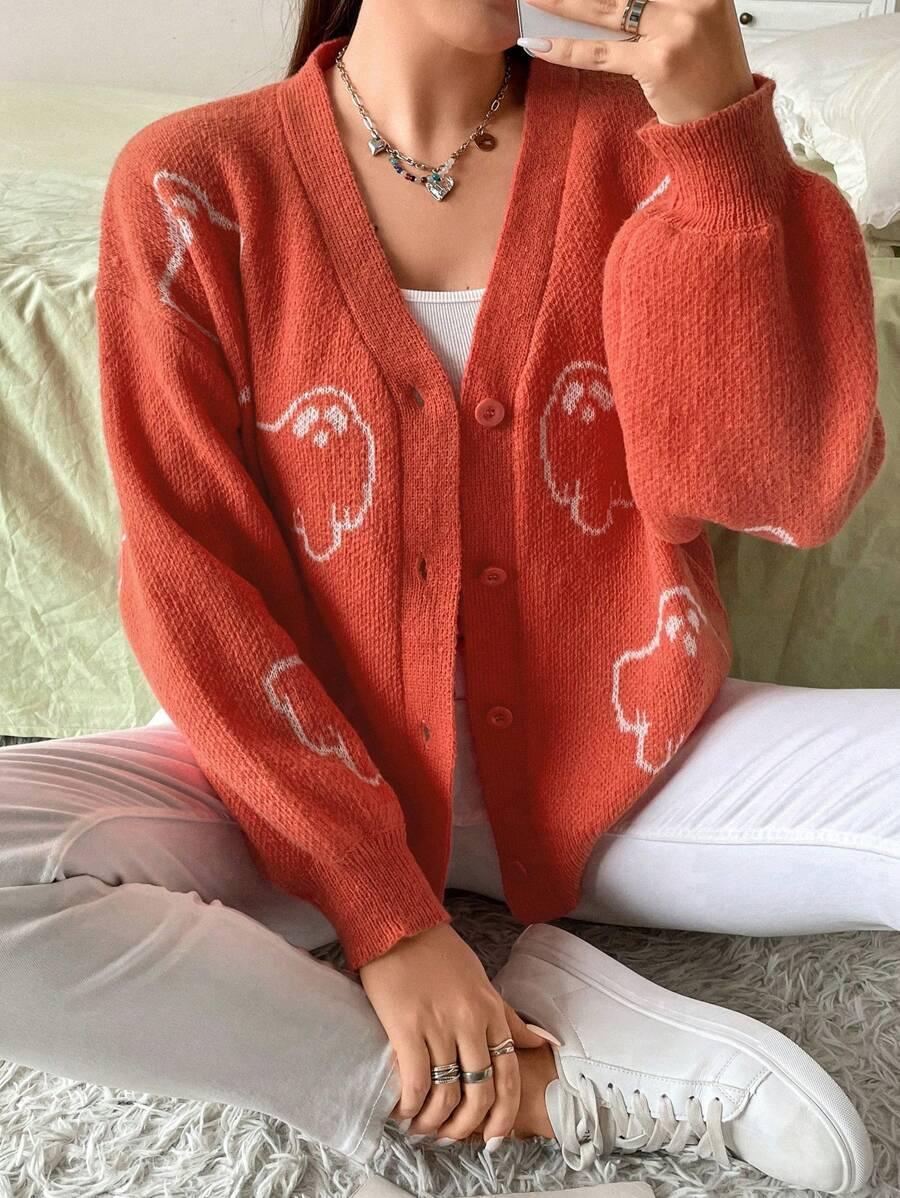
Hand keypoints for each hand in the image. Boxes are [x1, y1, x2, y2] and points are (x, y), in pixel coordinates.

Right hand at [359, 922, 546, 1144]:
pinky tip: (403, 1111)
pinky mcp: (407, 1026)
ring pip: (447, 1093)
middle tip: (450, 1138)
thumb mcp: (482, 981)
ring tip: (422, 1127)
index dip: (503, 1114)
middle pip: (481, 1092)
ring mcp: (439, 1025)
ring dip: (435, 1120)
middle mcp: (471, 1021)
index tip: (493, 1138)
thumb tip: (544, 1042)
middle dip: (468, 1126)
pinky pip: (416, 1081)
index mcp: (491, 1010)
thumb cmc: (438, 952)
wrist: (398, 925)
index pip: (509, 1074)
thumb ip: (509, 1016)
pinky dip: (411, 1105)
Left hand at [517, 0, 756, 124]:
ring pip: (607, 9)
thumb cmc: (710, 74)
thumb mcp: (697, 20)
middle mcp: (694, 0)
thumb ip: (662, 3)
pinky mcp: (659, 63)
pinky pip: (602, 53)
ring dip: (564, 4)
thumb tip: (608, 3)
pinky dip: (569, 48)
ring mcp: (677, 30)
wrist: (726, 122)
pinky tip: (543, 44)